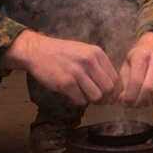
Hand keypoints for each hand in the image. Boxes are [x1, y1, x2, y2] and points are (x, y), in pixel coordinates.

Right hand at [4, 30, 120, 105]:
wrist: (37, 51)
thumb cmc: (62, 53)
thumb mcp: (84, 51)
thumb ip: (98, 66)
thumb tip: (111, 88)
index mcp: (97, 53)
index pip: (114, 78)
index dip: (114, 92)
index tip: (109, 97)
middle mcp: (89, 61)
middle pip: (108, 89)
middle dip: (105, 99)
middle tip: (98, 101)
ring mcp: (77, 72)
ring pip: (96, 97)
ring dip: (91, 101)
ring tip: (82, 96)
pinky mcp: (66, 83)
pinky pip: (80, 100)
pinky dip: (77, 101)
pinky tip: (71, 95)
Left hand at [119, 31, 152, 107]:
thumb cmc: (138, 57)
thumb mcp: (127, 65)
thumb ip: (124, 83)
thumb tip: (122, 101)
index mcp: (142, 56)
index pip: (136, 81)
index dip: (130, 96)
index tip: (124, 103)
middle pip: (149, 89)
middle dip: (138, 101)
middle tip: (131, 105)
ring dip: (146, 103)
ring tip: (138, 102)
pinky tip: (148, 98)